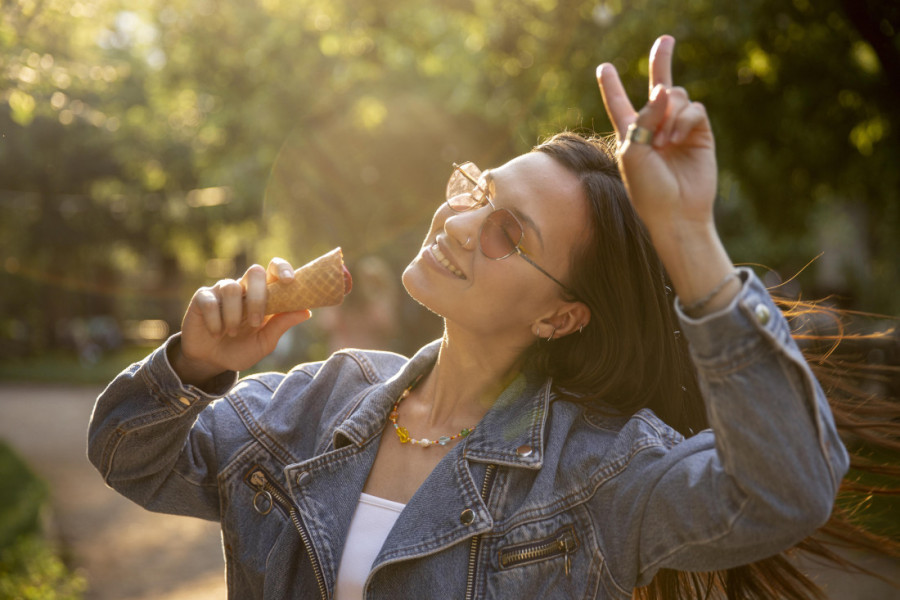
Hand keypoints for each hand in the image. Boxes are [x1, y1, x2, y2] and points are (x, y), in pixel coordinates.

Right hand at [174, 258, 310, 384]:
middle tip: (255, 322)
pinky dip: (215, 320)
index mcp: (262, 295)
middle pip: (254, 271)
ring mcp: (221, 291)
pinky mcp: (202, 298)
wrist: (211, 362)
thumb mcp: (264, 342)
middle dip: (258, 297)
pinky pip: (210, 301)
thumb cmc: (240, 349)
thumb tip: (307, 311)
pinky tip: (216, 333)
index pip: (274, 269)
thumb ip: (281, 325)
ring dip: (234, 314)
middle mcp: (243, 288)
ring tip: (231, 333)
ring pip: (231, 287)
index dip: (283, 269)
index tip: (289, 281)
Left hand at [597, 35, 716, 236]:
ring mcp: (679, 128)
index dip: (611, 86)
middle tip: (666, 39)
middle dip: (662, 61)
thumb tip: (665, 88)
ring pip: (675, 97)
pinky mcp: (700, 133)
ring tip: (664, 142)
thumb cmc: (647, 188)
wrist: (676, 212)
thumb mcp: (634, 150)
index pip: (619, 103)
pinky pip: (693, 109)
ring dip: (668, 115)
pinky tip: (676, 141)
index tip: (602, 67)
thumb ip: (644, 117)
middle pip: (658, 86)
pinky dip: (683, 121)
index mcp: (630, 133)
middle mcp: (655, 127)